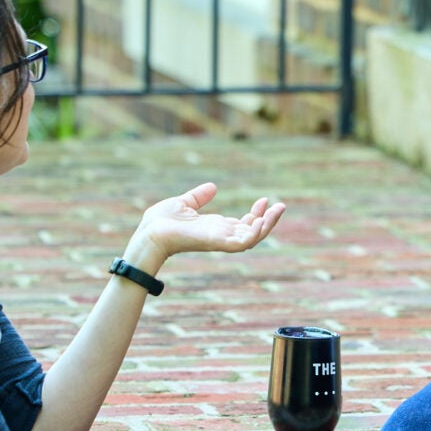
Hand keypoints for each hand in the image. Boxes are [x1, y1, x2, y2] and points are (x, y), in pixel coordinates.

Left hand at [129, 182, 286, 262]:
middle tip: (281, 205)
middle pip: (253, 231)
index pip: (244, 224)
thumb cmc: (160, 222)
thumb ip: (199, 197)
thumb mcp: (184, 203)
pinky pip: (240, 244)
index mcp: (215, 227)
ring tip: (277, 210)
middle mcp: (220, 235)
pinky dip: (253, 234)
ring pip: (252, 238)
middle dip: (269, 220)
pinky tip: (261, 221)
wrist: (148, 233)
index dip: (257, 213)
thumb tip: (213, 187)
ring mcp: (219, 241)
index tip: (264, 199)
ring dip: (267, 226)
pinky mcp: (215, 243)